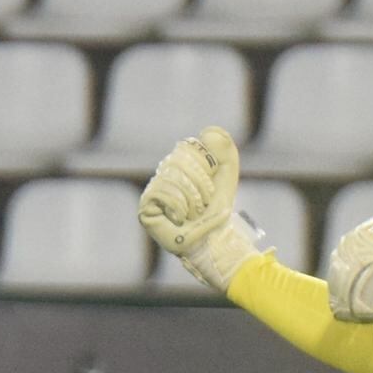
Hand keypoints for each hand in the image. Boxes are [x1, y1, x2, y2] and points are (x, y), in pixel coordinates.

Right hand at [138, 127, 261, 293]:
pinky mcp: (146, 211)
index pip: (186, 148)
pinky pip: (161, 192)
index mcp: (179, 167)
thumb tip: (208, 131)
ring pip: (170, 177)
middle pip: (177, 160)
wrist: (216, 240)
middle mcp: (162, 178)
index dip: (203, 164)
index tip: (212, 186)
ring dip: (190, 197)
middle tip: (205, 202)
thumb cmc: (220, 212)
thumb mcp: (227, 177)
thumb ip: (225, 151)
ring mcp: (152, 195)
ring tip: (195, 213)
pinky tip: (182, 217)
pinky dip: (178, 204)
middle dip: (199, 183)